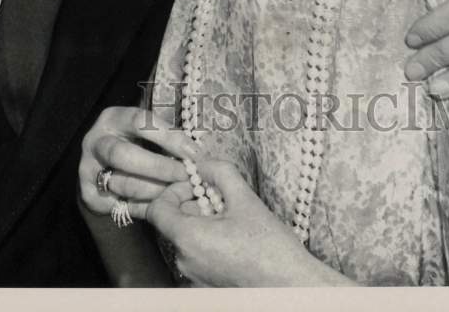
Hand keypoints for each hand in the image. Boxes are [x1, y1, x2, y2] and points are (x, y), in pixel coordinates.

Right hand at [79, 105, 197, 214]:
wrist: (109, 168)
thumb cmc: (140, 144)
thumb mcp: (149, 133)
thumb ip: (168, 139)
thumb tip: (198, 154)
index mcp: (114, 117)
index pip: (140, 121)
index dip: (168, 136)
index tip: (193, 152)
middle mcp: (96, 140)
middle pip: (124, 154)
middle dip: (159, 168)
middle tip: (185, 177)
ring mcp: (87, 167)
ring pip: (121, 182)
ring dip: (153, 190)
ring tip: (176, 195)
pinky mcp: (87, 193)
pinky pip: (116, 204)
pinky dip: (139, 207)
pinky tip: (158, 207)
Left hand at [137, 159, 353, 286]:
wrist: (291, 286)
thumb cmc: (270, 247)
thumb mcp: (245, 199)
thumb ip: (219, 172)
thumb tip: (202, 162)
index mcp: (187, 239)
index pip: (157, 209)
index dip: (173, 190)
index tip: (196, 185)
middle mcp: (183, 261)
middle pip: (173, 222)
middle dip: (193, 204)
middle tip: (221, 199)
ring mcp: (193, 277)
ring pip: (186, 238)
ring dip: (203, 222)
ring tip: (232, 219)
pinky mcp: (204, 286)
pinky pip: (196, 255)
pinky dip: (208, 240)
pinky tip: (234, 238)